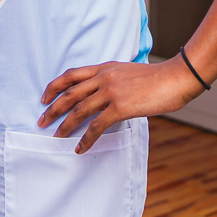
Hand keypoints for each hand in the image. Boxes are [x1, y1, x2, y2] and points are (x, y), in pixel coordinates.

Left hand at [40, 59, 202, 153]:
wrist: (176, 78)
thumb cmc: (157, 78)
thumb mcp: (128, 72)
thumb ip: (113, 80)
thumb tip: (104, 95)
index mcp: (104, 68)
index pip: (71, 75)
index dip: (54, 86)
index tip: (44, 97)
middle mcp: (103, 78)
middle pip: (69, 93)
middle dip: (52, 109)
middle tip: (41, 121)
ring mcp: (110, 92)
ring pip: (79, 110)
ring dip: (64, 126)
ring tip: (55, 137)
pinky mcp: (120, 107)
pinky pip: (96, 126)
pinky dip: (85, 138)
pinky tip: (80, 148)